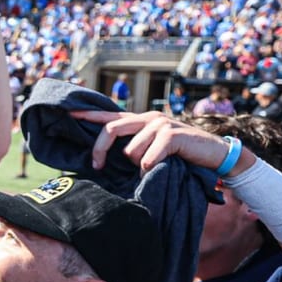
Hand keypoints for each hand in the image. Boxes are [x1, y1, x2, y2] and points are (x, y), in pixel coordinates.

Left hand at [73, 110, 244, 172]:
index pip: (108, 116)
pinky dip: (151, 168)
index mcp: (140, 121)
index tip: (67, 114)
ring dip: (138, 165)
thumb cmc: (180, 155)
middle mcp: (148, 118)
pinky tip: (161, 168)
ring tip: (153, 166)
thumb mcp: (152, 149)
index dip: (87, 114)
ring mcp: (160, 124)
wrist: (214, 155)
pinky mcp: (172, 134)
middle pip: (111, 129)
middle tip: (97, 166)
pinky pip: (149, 158)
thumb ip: (133, 147)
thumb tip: (106, 159)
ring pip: (131, 150)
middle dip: (99, 150)